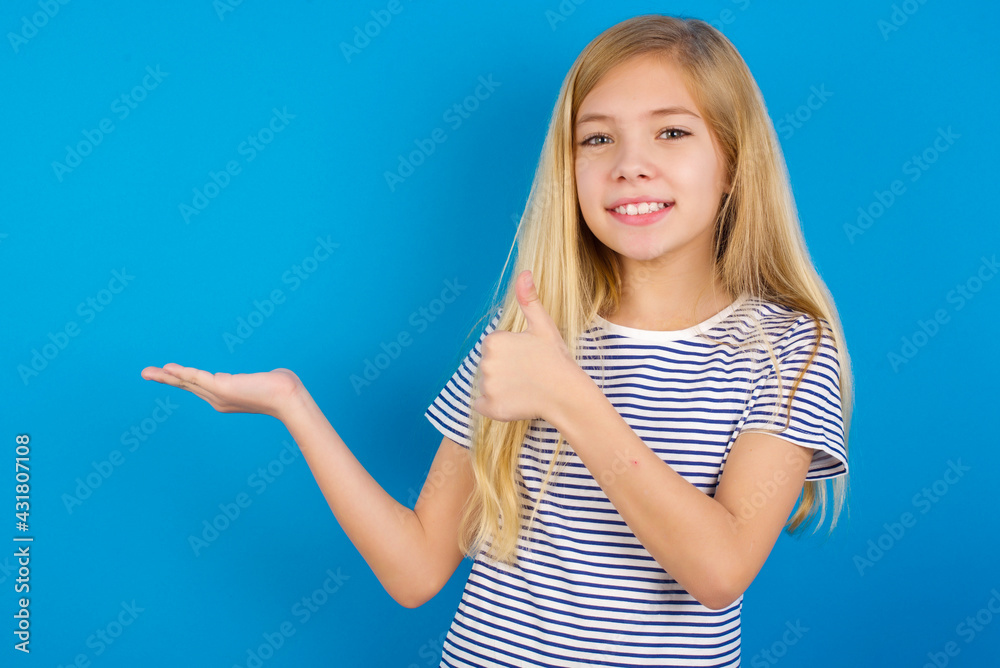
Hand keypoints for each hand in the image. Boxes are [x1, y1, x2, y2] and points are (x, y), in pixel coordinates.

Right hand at [140, 363, 302, 420]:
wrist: (287, 397)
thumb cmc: (282, 388)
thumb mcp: (266, 382)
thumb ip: (263, 379)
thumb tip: (273, 376)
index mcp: (225, 398)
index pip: (198, 386)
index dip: (182, 379)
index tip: (168, 373)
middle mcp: (218, 399)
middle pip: (186, 386)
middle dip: (166, 379)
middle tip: (146, 373)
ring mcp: (218, 394)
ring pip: (187, 382)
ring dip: (166, 376)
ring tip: (148, 372)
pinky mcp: (221, 387)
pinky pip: (196, 377)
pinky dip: (181, 372)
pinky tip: (167, 369)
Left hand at [472, 270, 575, 422]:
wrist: (566, 394)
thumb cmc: (556, 359)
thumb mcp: (543, 326)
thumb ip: (528, 300)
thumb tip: (525, 273)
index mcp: (494, 341)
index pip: (493, 348)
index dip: (510, 354)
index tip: (526, 358)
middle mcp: (485, 363)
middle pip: (488, 367)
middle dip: (504, 370)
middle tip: (527, 374)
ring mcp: (487, 386)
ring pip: (486, 386)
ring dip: (501, 388)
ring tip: (524, 388)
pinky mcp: (490, 407)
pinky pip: (483, 405)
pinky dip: (494, 406)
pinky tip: (514, 401)